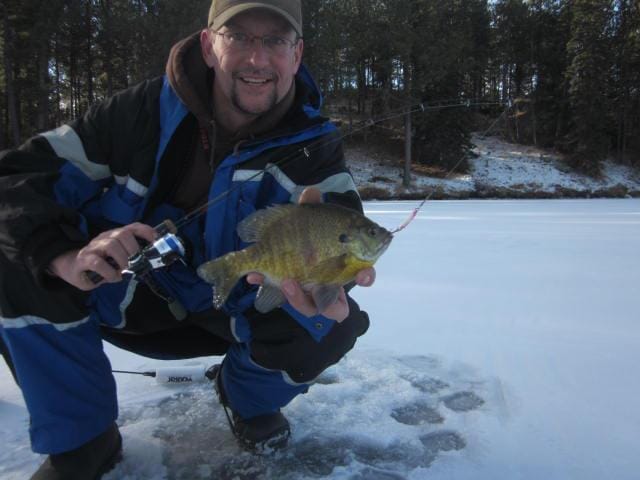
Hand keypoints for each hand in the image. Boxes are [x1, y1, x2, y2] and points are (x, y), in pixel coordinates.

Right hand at [48, 222, 156, 290]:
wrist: (72, 267)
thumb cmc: (101, 264)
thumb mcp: (117, 259)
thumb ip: (130, 258)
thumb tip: (148, 262)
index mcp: (116, 235)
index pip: (133, 227)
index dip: (146, 231)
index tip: (156, 241)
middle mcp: (105, 237)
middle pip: (123, 234)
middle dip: (134, 250)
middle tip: (136, 264)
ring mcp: (93, 247)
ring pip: (111, 245)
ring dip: (122, 260)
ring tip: (123, 271)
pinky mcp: (83, 259)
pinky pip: (97, 262)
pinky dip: (109, 272)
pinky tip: (112, 278)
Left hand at [246, 187, 375, 321]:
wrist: (286, 243)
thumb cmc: (311, 233)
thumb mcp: (311, 219)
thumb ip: (312, 208)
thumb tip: (311, 192)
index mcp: (345, 268)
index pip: (364, 277)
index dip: (366, 277)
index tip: (363, 273)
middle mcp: (330, 288)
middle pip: (336, 308)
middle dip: (330, 302)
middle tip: (318, 286)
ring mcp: (308, 295)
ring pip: (309, 308)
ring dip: (297, 298)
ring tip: (285, 281)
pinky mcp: (285, 293)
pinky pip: (279, 296)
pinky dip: (267, 283)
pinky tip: (254, 274)